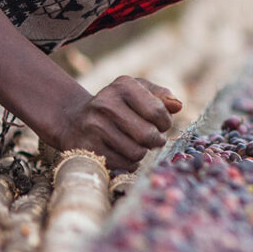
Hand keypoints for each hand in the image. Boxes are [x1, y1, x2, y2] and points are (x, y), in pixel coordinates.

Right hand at [54, 76, 181, 171]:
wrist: (74, 120)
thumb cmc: (116, 105)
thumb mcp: (137, 92)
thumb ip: (160, 96)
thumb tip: (178, 105)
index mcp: (122, 86)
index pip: (157, 110)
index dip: (165, 122)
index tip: (162, 124)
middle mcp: (106, 104)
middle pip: (148, 135)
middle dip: (156, 140)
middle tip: (154, 138)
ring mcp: (94, 127)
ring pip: (137, 153)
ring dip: (142, 152)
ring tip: (137, 144)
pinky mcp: (87, 149)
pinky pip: (123, 165)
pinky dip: (129, 163)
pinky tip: (123, 152)